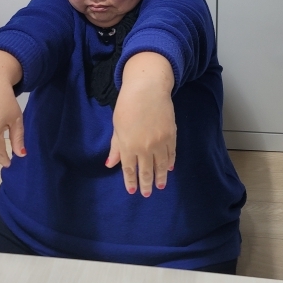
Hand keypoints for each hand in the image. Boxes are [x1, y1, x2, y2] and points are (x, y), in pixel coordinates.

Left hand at [106, 53, 175, 196]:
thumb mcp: (117, 126)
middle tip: (147, 194)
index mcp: (128, 145)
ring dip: (160, 177)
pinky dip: (170, 162)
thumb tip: (110, 164)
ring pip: (161, 165)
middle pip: (146, 170)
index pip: (129, 169)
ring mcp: (159, 142)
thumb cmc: (127, 105)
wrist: (148, 88)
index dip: (131, 181)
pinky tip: (170, 168)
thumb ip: (116, 146)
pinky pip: (171, 154)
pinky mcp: (171, 135)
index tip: (133, 191)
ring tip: (161, 186)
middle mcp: (144, 147)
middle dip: (146, 184)